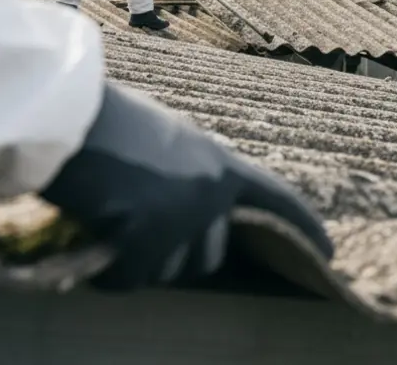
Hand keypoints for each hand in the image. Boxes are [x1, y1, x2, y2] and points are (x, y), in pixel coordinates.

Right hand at [41, 83, 332, 290]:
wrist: (67, 117)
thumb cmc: (104, 121)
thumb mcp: (165, 138)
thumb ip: (187, 173)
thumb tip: (181, 211)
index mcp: (218, 161)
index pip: (276, 199)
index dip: (305, 228)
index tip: (329, 253)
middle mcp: (210, 192)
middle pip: (210, 255)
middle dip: (177, 254)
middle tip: (138, 230)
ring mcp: (181, 218)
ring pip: (170, 271)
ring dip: (141, 262)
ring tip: (110, 225)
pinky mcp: (147, 240)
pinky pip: (130, 279)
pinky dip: (109, 272)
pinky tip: (94, 243)